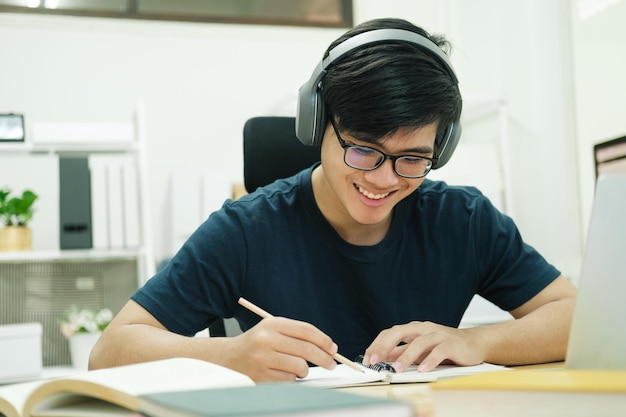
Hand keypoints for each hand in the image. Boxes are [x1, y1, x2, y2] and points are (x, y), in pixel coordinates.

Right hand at [221, 317, 337, 381]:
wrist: (228, 358)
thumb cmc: (257, 344)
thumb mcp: (273, 330)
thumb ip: (298, 335)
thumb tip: (328, 348)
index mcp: (272, 324)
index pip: (306, 330)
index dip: (324, 340)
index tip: (333, 348)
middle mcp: (266, 339)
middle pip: (306, 349)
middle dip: (324, 358)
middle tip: (331, 363)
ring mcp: (263, 358)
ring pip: (300, 367)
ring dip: (304, 370)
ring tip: (296, 368)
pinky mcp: (261, 376)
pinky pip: (289, 380)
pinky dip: (291, 379)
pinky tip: (282, 373)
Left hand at [362, 321, 484, 372]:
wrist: (474, 343)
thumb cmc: (446, 346)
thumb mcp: (420, 349)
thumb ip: (403, 352)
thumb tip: (383, 358)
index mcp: (413, 329)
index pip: (390, 333)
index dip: (377, 345)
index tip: (367, 359)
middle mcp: (424, 328)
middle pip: (399, 332)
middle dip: (385, 346)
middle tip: (375, 361)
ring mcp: (438, 334)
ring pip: (419, 342)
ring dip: (406, 356)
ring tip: (397, 368)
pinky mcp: (452, 343)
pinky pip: (439, 351)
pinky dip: (430, 360)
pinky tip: (423, 369)